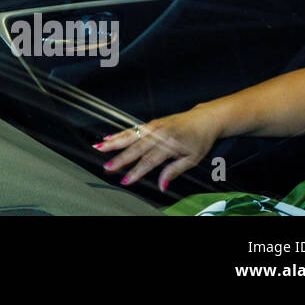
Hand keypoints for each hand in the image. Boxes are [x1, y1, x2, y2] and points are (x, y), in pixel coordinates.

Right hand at [93, 107, 220, 190]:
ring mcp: (154, 126)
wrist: (205, 119)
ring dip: (114, 142)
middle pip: (136, 148)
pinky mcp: (151, 122)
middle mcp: (160, 133)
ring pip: (131, 135)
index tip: (125, 180)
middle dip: (120, 158)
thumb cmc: (200, 139)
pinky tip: (109, 137)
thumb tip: (162, 185)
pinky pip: (133, 129)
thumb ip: (174, 171)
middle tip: (107, 166)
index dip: (136, 172)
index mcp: (171, 144)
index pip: (149, 161)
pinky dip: (120, 133)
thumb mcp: (192, 159)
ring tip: (99, 147)